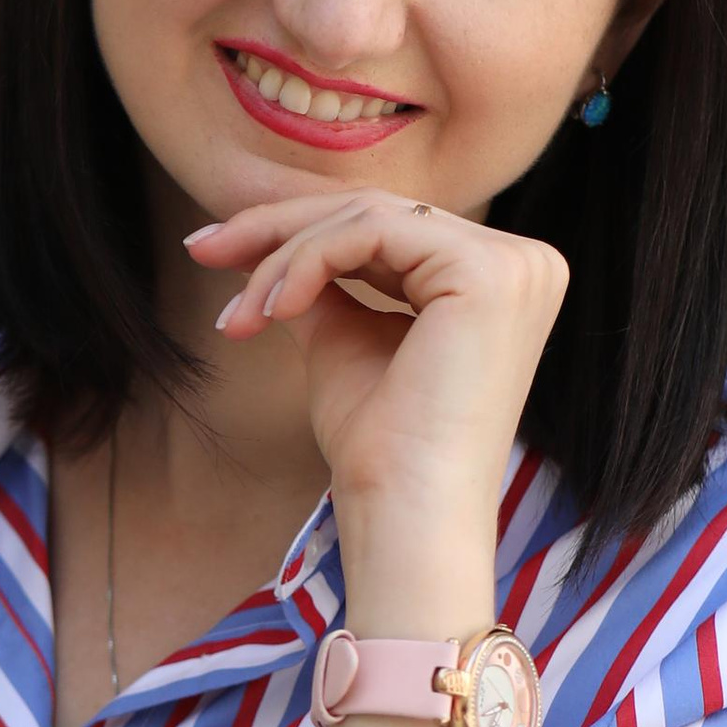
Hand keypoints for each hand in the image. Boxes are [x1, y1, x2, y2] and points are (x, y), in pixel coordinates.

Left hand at [187, 194, 566, 617]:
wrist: (406, 513)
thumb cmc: (381, 449)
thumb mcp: (345, 340)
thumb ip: (324, 284)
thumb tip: (271, 245)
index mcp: (498, 280)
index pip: (386, 227)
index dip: (297, 232)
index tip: (217, 251)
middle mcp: (524, 263)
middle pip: (375, 213)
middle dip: (276, 230)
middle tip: (202, 250)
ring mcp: (514, 266)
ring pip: (367, 217)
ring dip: (283, 258)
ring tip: (239, 314)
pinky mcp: (489, 273)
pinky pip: (371, 232)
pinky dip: (307, 262)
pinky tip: (271, 309)